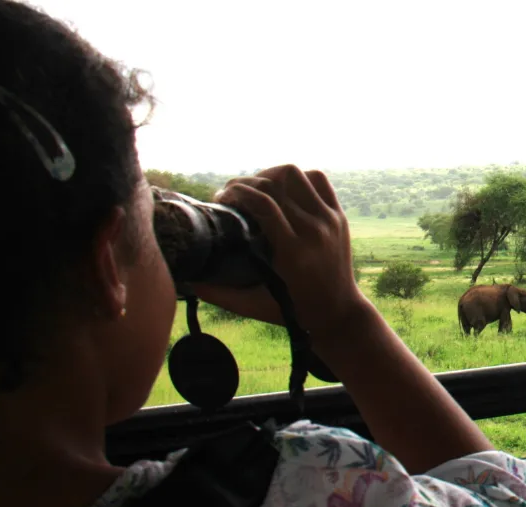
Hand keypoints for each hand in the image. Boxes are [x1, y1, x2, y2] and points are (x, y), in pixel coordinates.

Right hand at [192, 165, 368, 339]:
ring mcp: (329, 221)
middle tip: (230, 193)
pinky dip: (298, 177)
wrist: (340, 313)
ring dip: (270, 174)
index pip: (263, 203)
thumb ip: (219, 293)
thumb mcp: (253, 306)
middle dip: (246, 183)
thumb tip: (185, 278)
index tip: (219, 198)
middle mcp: (314, 231)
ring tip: (255, 187)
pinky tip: (282, 187)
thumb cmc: (293, 311)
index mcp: (293, 253)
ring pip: (296, 175)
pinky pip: (318, 179)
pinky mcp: (338, 216)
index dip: (236, 193)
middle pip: (275, 184)